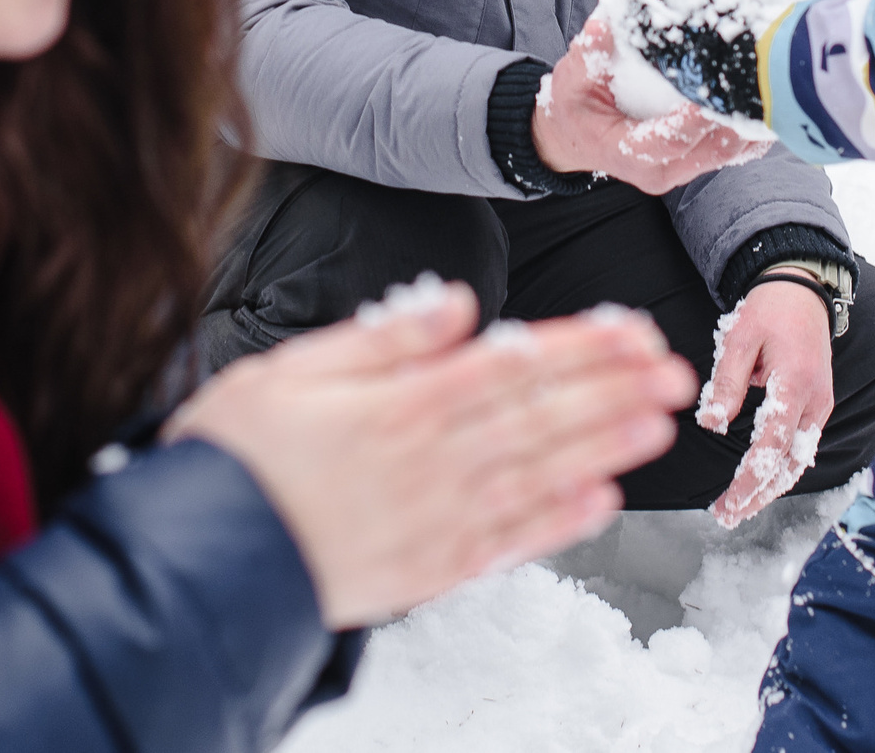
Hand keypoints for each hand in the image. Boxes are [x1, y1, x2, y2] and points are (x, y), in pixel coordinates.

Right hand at [164, 281, 696, 628]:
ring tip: (657, 425)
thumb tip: (456, 305)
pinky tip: (599, 502)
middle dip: (612, 390)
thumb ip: (382, 339)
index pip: (512, 366)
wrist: (201, 562)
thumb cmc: (235, 460)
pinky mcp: (428, 570)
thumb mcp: (289, 368)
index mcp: (400, 406)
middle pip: (539, 416)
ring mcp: (435, 521)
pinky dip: (557, 523)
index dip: (578, 347)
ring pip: (538, 475)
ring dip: (603, 448)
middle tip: (673, 371)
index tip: (630, 331)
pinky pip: (507, 542)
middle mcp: (430, 463)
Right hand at [533, 15, 772, 195]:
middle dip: (735, 122)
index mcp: (626, 154)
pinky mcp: (695, 161)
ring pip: (726, 154)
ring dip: (748, 126)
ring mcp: (681, 169)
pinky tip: (763, 102)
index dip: (692, 121)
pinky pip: (730, 152)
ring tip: (769, 89)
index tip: (713, 92)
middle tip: (757, 85)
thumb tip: (605, 26)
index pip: (667, 142)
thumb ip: (589, 55)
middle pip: (708, 152)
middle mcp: (659, 171)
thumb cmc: (576, 106)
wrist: (577, 136)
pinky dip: (749, 131)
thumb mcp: (571, 79)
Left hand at [694, 274, 835, 528]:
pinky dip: (781, 469)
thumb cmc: (769, 310)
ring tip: (739, 507)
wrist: (802, 291)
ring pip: (798, 460)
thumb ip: (725, 383)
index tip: (729, 502)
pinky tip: (760, 483)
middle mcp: (815, 401)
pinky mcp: (817, 405)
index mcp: (794, 383)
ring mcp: (820, 404)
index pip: (772, 445)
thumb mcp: (738, 338)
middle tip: (728, 514)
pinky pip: (801, 446)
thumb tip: (712, 424)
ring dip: (771, 487)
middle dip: (759, 494)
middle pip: (790, 463)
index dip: (750, 479)